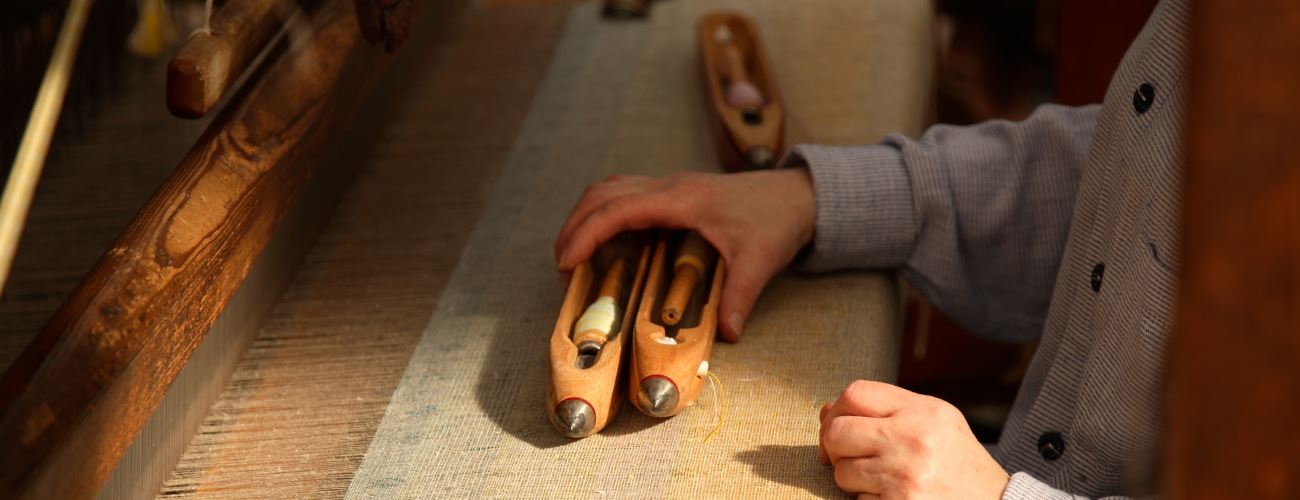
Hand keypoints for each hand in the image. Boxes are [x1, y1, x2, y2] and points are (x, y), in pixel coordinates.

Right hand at [554, 169, 814, 340]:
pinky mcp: (673, 194)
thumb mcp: (760, 261)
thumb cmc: (777, 220)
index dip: (586, 233)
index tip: (566, 261)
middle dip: (574, 226)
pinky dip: (604, 215)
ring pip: (610, 189)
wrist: (798, 195)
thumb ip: (739, 297)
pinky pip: (625, 195)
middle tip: (561, 266)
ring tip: (573, 255)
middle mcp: (670, 187)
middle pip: (602, 193)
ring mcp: (670, 187)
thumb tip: (726, 335)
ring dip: (585, 216)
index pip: (619, 208)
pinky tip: (605, 244)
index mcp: (682, 199)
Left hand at [819, 380, 1009, 498]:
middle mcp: (913, 439)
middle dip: (833, 448)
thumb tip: (825, 411)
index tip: (838, 430)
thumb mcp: (934, 423)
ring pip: (842, 471)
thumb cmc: (957, 464)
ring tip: (880, 481)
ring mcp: (905, 475)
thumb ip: (884, 410)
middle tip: (848, 459)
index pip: (855, 393)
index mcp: (923, 410)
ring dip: (852, 480)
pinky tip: (892, 498)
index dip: (837, 411)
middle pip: (837, 431)